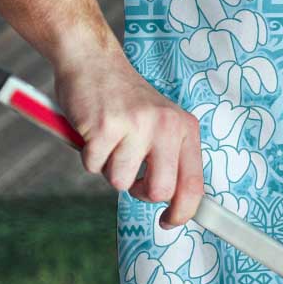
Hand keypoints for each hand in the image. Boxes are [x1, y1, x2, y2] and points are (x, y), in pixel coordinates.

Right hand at [53, 50, 203, 228]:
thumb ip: (170, 157)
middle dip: (140, 192)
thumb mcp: (161, 123)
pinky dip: (88, 155)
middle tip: (130, 173)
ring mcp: (136, 125)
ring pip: (120, 182)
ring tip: (110, 140)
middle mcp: (166, 126)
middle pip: (159, 191)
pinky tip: (93, 131)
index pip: (194, 184)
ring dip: (109, 168)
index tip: (169, 222)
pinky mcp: (105, 127)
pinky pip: (93, 166)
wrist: (93, 61)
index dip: (183, 212)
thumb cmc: (125, 100)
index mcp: (185, 128)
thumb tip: (176, 204)